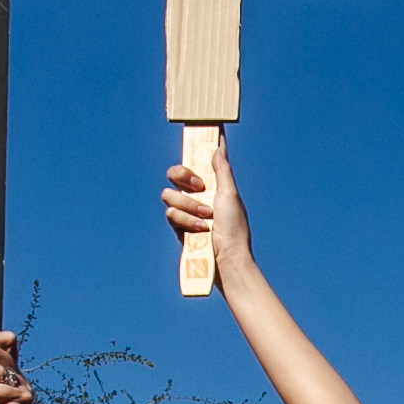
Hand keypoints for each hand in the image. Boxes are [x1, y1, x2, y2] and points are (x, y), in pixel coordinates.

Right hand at [163, 134, 252, 278]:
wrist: (227, 259)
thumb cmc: (234, 227)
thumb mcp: (230, 194)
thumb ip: (222, 169)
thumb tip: (219, 144)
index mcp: (210, 185)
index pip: (193, 164)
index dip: (191, 155)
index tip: (193, 145)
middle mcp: (195, 196)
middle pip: (173, 174)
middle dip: (182, 176)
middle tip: (199, 185)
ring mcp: (185, 211)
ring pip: (169, 195)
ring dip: (189, 206)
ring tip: (207, 218)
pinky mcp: (177, 227)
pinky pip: (170, 214)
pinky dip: (186, 221)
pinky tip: (201, 230)